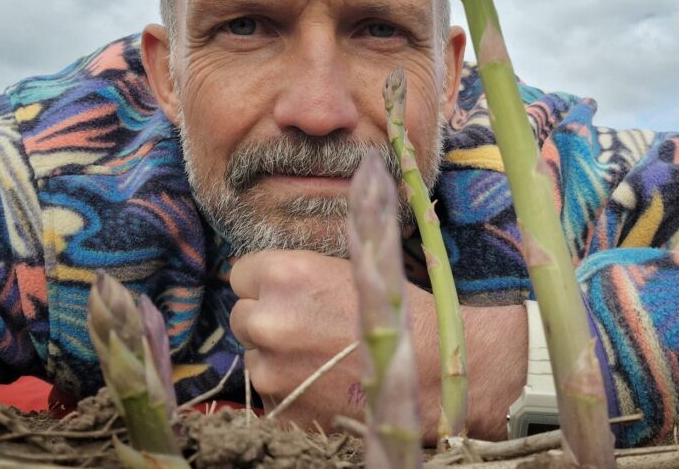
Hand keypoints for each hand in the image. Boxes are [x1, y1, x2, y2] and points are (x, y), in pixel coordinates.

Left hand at [229, 249, 526, 441]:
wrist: (436, 368)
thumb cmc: (401, 309)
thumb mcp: (353, 267)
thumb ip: (305, 272)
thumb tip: (277, 271)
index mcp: (285, 276)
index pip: (242, 274)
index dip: (266, 282)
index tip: (287, 291)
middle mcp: (267, 321)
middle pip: (242, 316)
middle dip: (268, 319)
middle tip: (307, 326)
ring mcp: (271, 372)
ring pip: (254, 358)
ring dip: (277, 358)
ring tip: (321, 360)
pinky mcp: (283, 412)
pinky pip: (271, 396)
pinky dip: (291, 392)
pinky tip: (325, 385)